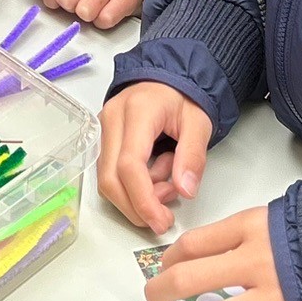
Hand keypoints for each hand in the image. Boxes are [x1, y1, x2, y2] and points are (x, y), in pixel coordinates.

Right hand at [100, 80, 212, 234]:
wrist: (168, 78)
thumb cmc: (183, 97)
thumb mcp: (199, 123)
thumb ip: (193, 157)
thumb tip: (185, 190)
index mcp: (137, 111)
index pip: (129, 165)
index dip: (143, 200)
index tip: (161, 222)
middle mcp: (111, 119)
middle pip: (110, 179)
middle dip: (136, 207)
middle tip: (164, 217)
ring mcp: (102, 129)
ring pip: (106, 180)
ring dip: (136, 196)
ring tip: (167, 182)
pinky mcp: (102, 140)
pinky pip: (110, 173)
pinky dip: (132, 186)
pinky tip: (155, 175)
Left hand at [143, 207, 301, 300]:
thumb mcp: (277, 215)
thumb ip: (244, 233)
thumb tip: (211, 252)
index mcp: (251, 227)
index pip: (193, 243)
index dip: (170, 257)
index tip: (164, 265)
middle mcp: (256, 262)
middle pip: (189, 278)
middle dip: (161, 290)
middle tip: (154, 297)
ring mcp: (273, 296)